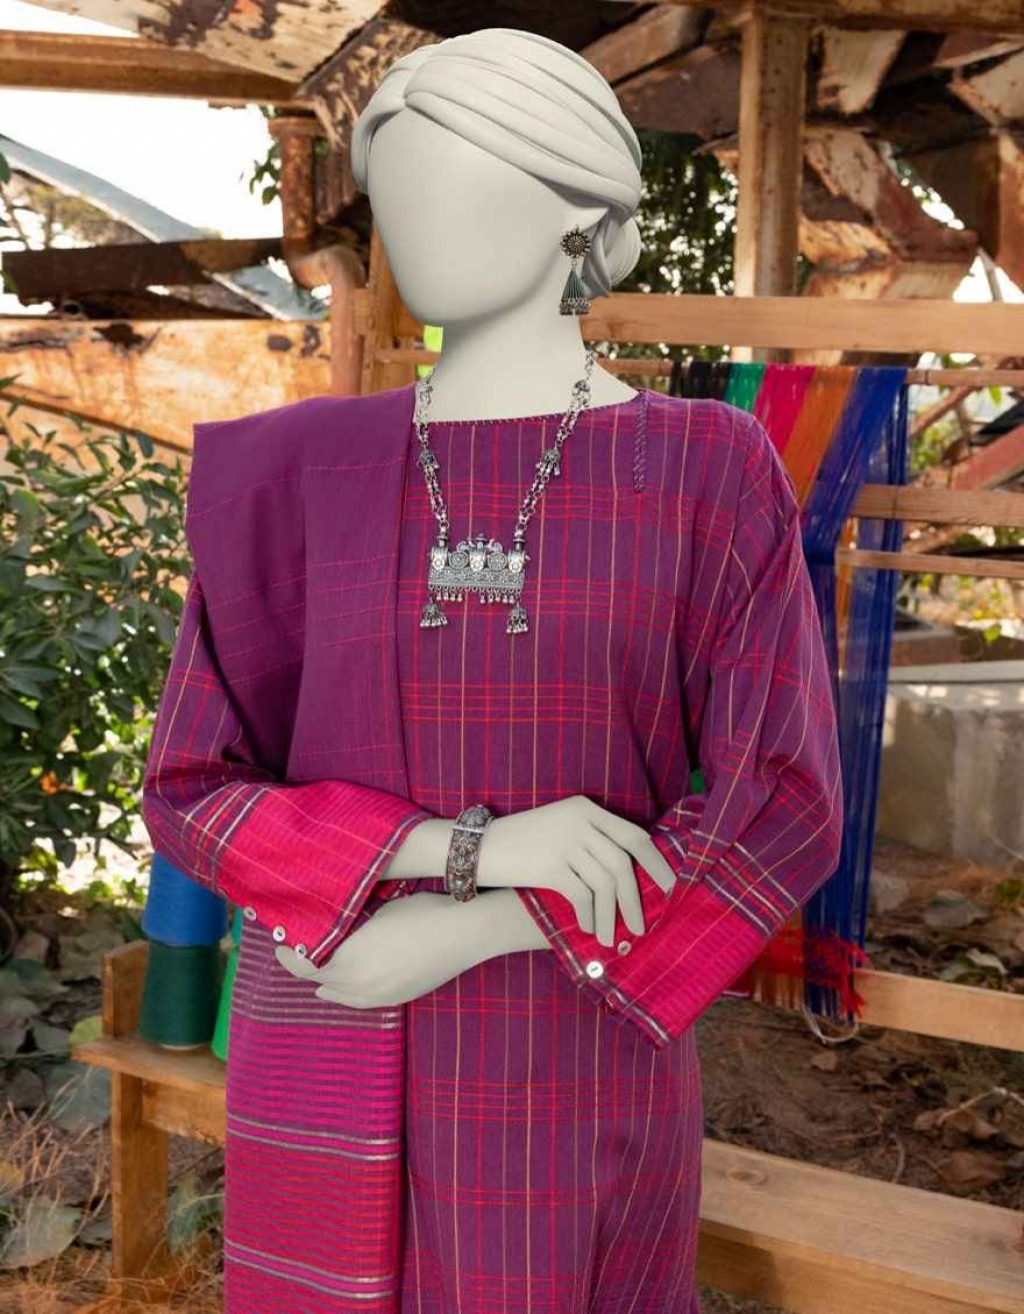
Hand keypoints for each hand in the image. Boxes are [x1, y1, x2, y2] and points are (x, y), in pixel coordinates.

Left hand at [275, 891, 483, 1007]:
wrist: (464, 932)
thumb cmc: (420, 913)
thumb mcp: (375, 913)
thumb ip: (345, 929)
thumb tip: (324, 933)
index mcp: (348, 963)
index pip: (303, 966)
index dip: (288, 955)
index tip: (281, 943)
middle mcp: (359, 987)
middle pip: (319, 982)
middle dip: (306, 966)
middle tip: (299, 948)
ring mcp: (380, 997)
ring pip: (340, 995)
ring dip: (327, 981)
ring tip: (317, 966)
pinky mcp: (398, 999)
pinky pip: (361, 1001)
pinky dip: (346, 992)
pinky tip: (344, 983)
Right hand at [477, 795, 676, 946]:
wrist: (479, 847)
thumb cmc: (522, 843)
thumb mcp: (560, 827)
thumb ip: (592, 841)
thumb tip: (631, 875)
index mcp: (586, 809)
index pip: (634, 836)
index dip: (657, 863)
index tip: (670, 887)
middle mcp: (580, 821)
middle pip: (624, 863)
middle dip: (638, 898)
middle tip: (645, 924)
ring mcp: (565, 842)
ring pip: (605, 884)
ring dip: (612, 915)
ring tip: (613, 937)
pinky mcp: (550, 865)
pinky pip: (582, 896)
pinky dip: (589, 915)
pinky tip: (588, 928)